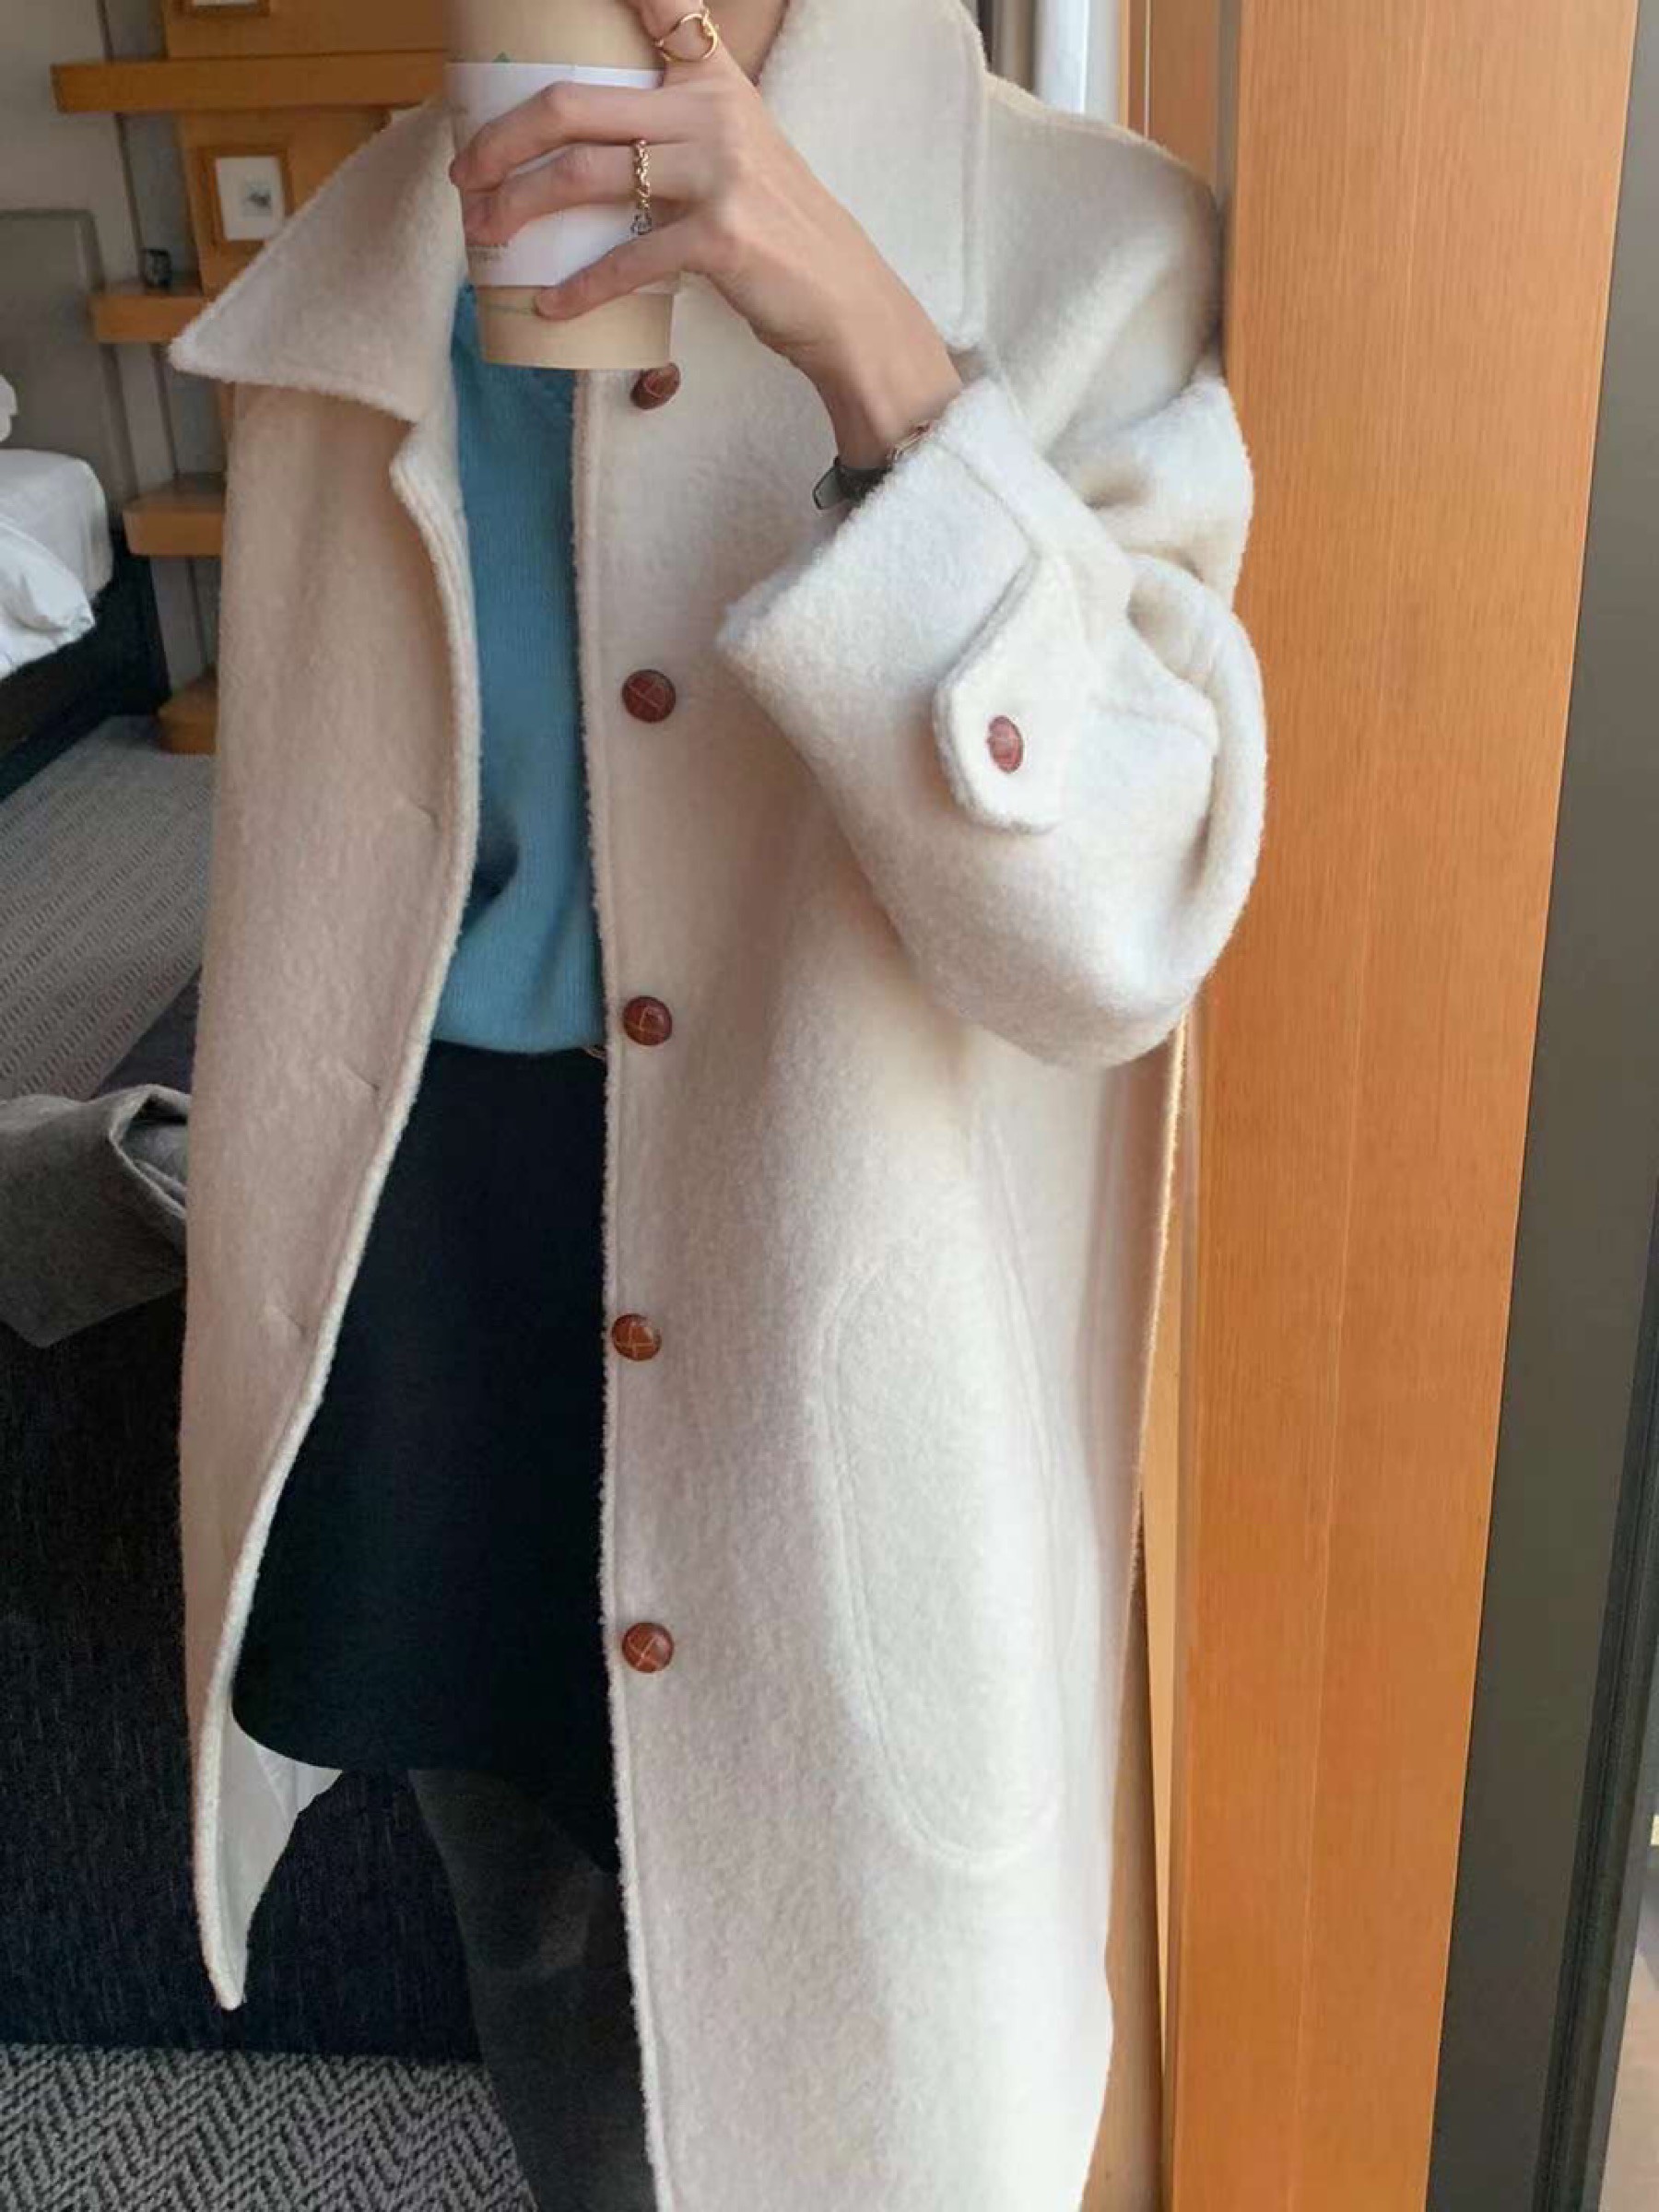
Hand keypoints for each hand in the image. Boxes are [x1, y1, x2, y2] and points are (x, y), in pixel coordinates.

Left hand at [447, 0, 963, 466]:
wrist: (844, 302)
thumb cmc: (779, 236)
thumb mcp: (738, 157)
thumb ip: (679, 129)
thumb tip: (587, 143)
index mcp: (714, 84)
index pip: (660, 8)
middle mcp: (713, 116)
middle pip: (574, 105)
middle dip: (503, 139)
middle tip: (468, 172)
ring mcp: (718, 176)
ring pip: (584, 177)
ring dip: (519, 208)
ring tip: (486, 233)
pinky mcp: (720, 240)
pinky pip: (627, 259)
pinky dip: (579, 289)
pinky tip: (549, 306)